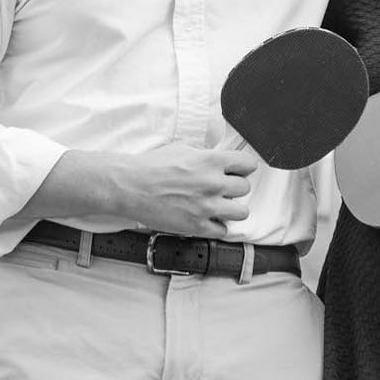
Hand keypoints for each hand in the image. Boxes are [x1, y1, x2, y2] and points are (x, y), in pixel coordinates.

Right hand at [118, 144, 257, 236]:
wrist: (130, 186)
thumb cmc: (152, 166)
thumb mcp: (183, 148)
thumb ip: (205, 154)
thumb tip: (217, 158)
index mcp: (211, 161)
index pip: (249, 164)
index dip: (243, 167)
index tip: (237, 170)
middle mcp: (214, 184)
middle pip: (245, 188)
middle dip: (234, 188)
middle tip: (221, 188)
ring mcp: (207, 207)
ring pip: (241, 212)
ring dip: (231, 209)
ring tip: (218, 206)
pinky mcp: (197, 226)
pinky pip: (222, 230)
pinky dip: (216, 226)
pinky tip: (206, 218)